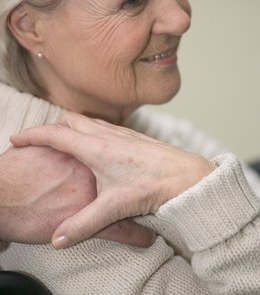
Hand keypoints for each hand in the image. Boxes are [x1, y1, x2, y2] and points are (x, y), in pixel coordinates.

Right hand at [11, 112, 214, 248]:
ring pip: (88, 120)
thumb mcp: (114, 207)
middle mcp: (106, 134)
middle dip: (52, 127)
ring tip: (64, 143)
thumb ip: (84, 224)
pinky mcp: (131, 135)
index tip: (16, 139)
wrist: (184, 174)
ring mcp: (120, 132)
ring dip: (72, 127)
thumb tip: (59, 239)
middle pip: (70, 120)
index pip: (55, 135)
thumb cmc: (151, 185)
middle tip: (40, 141)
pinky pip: (103, 125)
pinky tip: (95, 147)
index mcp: (95, 147)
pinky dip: (90, 130)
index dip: (32, 135)